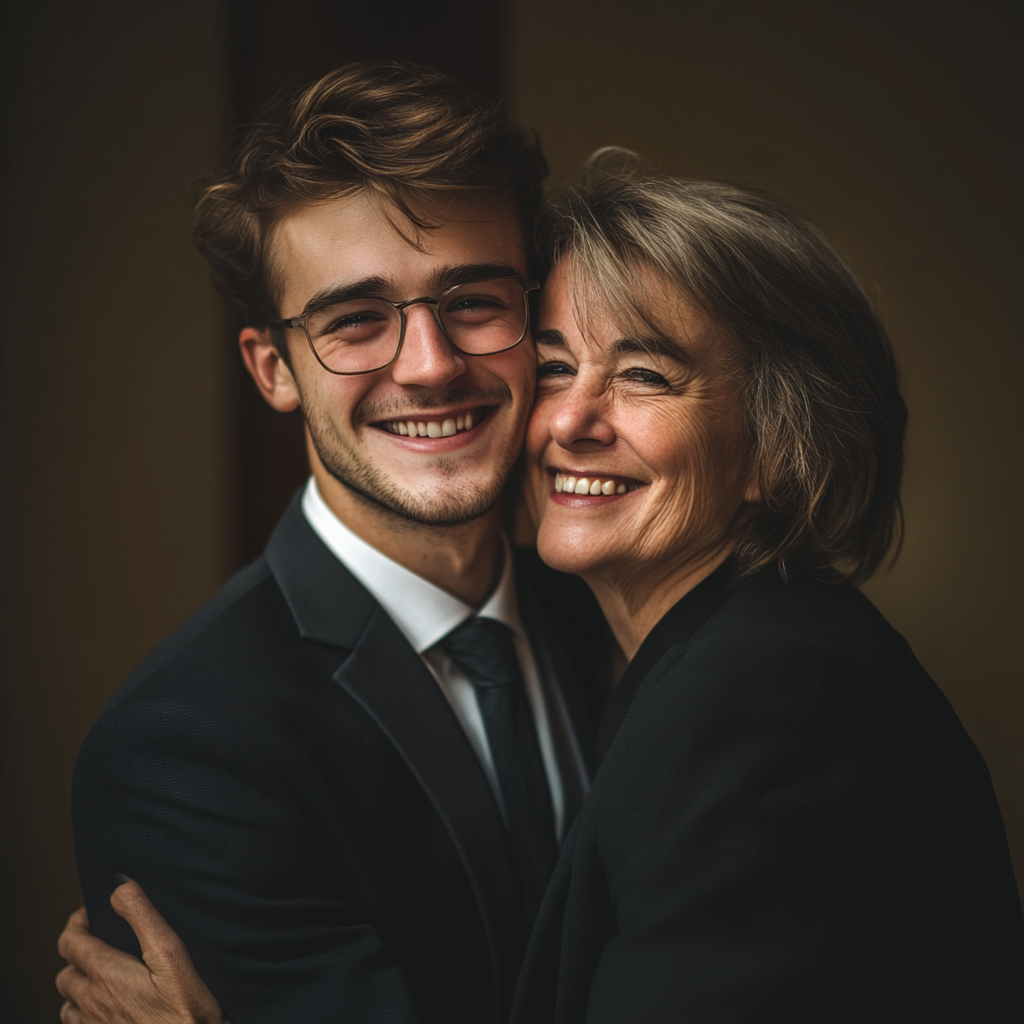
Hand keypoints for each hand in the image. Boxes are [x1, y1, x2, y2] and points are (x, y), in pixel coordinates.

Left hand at [56, 880, 227, 1023]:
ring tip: (99, 972)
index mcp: (106, 975)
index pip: (71, 942)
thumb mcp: (172, 955)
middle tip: (98, 940)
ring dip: (78, 983)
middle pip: (65, 971)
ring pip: (68, 1001)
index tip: (90, 912)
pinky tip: (104, 1006)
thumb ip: (143, 917)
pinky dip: (83, 1010)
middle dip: (77, 951)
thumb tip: (119, 888)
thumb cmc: (187, 1011)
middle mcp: (92, 1003)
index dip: (76, 921)